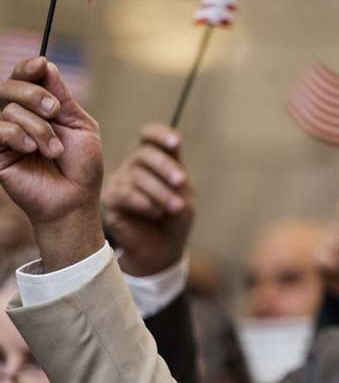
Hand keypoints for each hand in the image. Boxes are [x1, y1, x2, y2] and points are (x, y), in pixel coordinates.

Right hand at [0, 58, 103, 270]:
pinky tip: (33, 151)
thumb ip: (63, 97)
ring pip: (10, 109)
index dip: (28, 68)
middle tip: (54, 110)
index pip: (24, 78)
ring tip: (54, 150)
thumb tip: (46, 64)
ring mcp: (5, 135)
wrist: (75, 200)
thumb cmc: (82, 166)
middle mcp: (18, 118)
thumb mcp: (80, 126)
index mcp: (39, 108)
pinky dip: (21, 136)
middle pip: (10, 86)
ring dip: (39, 128)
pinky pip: (0, 130)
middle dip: (34, 93)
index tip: (41, 64)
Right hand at [102, 124, 194, 275]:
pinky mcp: (111, 200)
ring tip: (175, 208)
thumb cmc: (175, 219)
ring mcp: (120, 182)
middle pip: (145, 154)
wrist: (163, 247)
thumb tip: (171, 160)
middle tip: (181, 182)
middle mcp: (134, 167)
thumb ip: (177, 176)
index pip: (149, 136)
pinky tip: (156, 213)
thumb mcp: (184, 195)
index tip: (176, 142)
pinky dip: (144, 202)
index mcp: (155, 160)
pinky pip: (125, 193)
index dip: (160, 134)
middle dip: (166, 166)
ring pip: (136, 176)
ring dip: (160, 191)